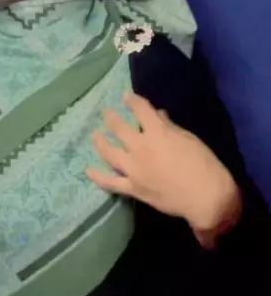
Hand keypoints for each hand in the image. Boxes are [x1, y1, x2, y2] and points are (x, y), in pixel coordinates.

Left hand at [86, 93, 241, 242]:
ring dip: (100, 141)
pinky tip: (89, 170)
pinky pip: (110, 182)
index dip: (132, 101)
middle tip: (106, 113)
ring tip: (95, 135)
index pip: (140, 109)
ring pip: (109, 152)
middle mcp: (140, 147)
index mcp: (157, 132)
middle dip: (111, 118)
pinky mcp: (133, 188)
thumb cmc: (204, 165)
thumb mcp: (189, 139)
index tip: (126, 97)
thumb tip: (158, 115)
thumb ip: (170, 127)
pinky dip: (98, 176)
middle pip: (119, 128)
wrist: (206, 198)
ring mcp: (133, 169)